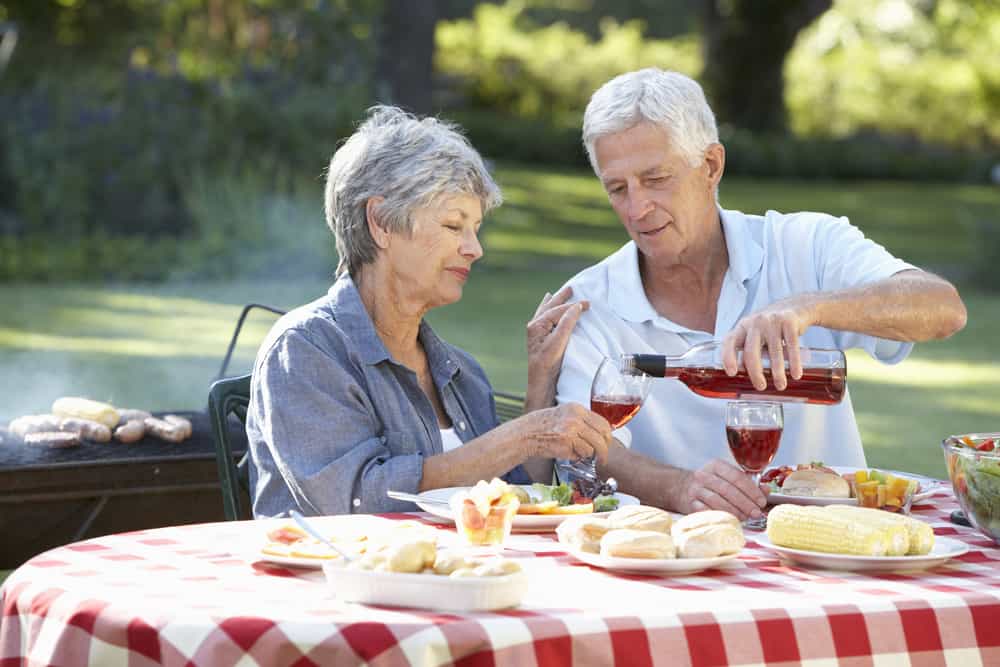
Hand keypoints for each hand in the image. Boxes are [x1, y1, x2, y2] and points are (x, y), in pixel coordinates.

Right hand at [506, 403, 611, 464]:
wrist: (525, 434)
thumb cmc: (541, 426)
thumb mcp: (563, 415)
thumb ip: (580, 421)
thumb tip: (598, 434)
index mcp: (576, 408)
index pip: (603, 423)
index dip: (607, 436)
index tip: (606, 444)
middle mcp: (576, 417)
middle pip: (603, 435)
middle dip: (604, 449)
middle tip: (602, 457)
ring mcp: (571, 430)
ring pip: (594, 447)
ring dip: (589, 455)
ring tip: (581, 456)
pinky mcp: (566, 443)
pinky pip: (582, 454)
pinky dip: (578, 458)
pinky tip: (569, 455)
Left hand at [526, 287, 586, 408]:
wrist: (541, 384)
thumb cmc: (548, 365)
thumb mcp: (558, 343)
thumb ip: (567, 323)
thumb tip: (575, 307)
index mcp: (536, 325)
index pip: (558, 310)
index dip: (574, 305)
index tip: (588, 303)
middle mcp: (534, 327)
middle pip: (550, 307)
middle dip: (561, 298)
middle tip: (571, 288)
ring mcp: (536, 333)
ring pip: (546, 312)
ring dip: (554, 302)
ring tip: (557, 294)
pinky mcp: (540, 340)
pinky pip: (545, 320)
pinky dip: (548, 312)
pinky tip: (547, 309)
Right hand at [671, 458, 766, 519]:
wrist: (683, 488)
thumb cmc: (712, 483)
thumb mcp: (727, 477)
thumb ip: (747, 483)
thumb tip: (765, 490)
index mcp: (716, 465)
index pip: (737, 477)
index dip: (751, 490)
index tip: (761, 501)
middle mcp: (704, 475)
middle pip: (728, 490)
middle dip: (745, 503)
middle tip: (756, 514)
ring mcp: (695, 489)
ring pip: (717, 501)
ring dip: (734, 511)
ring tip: (746, 518)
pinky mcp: (690, 503)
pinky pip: (707, 511)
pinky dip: (720, 516)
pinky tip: (730, 520)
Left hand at [721, 299, 813, 390]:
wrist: (797, 306)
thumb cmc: (772, 326)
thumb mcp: (756, 334)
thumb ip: (749, 350)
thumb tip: (741, 373)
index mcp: (743, 326)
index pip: (730, 341)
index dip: (728, 357)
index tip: (731, 373)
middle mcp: (755, 322)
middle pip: (751, 351)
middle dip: (755, 373)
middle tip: (760, 386)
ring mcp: (772, 321)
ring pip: (773, 352)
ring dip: (777, 372)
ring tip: (780, 385)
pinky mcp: (789, 321)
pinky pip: (791, 346)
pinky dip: (794, 362)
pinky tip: (796, 374)